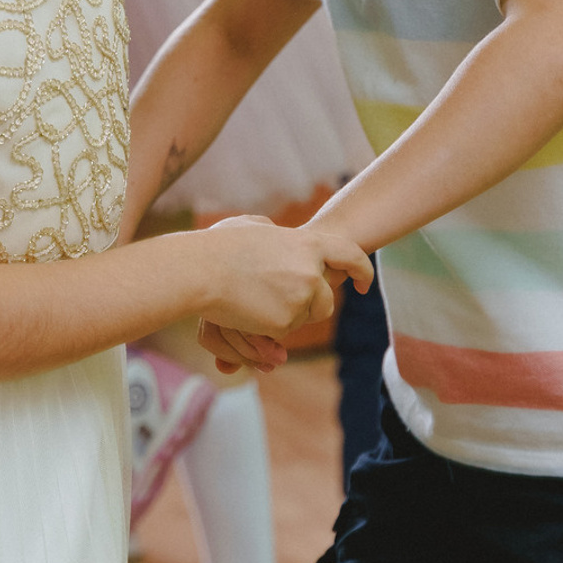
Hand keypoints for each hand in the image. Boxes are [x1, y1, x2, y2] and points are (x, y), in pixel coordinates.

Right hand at [196, 217, 372, 372]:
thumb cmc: (218, 247)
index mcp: (306, 243)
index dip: (360, 269)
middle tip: (280, 304)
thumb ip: (273, 233)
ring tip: (252, 301)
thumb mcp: (251, 227)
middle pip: (325, 302)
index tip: (363, 284)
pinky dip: (266, 331)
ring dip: (283, 318)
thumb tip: (277, 235)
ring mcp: (300, 297)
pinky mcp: (285, 321)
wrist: (199, 271)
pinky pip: (282, 335)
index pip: (349, 255)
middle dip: (309, 308)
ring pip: (301, 320)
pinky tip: (245, 314)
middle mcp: (310, 271)